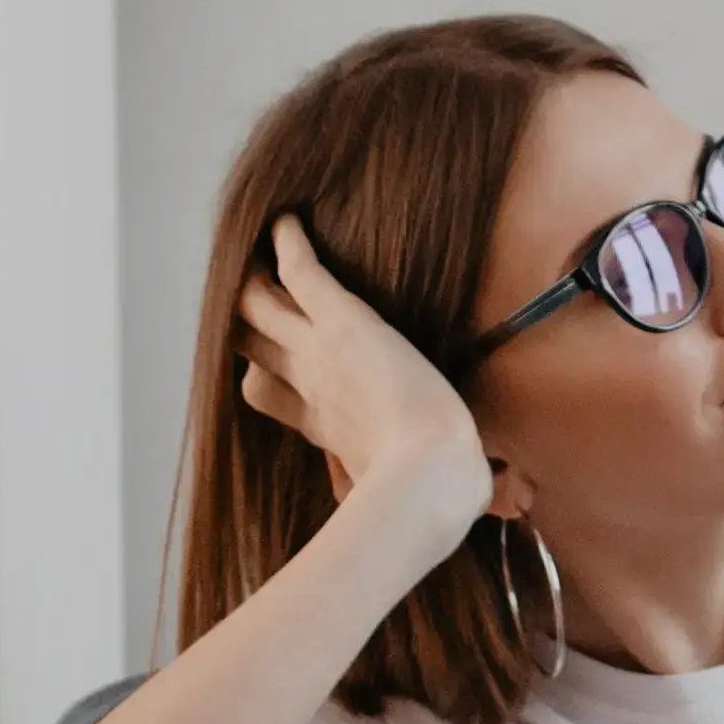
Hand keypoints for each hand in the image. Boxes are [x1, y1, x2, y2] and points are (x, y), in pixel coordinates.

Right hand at [230, 214, 492, 559]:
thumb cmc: (431, 496)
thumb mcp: (409, 491)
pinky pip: (301, 272)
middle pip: (253, 341)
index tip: (261, 367)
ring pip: (262, 303)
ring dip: (256, 278)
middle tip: (242, 292)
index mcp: (325, 426)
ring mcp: (319, 351)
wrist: (427, 483)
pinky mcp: (342, 322)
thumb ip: (418, 490)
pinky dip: (290, 244)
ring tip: (253, 252)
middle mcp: (311, 384)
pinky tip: (286, 218)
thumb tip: (480, 506)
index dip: (260, 377)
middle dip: (245, 319)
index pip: (267, 393)